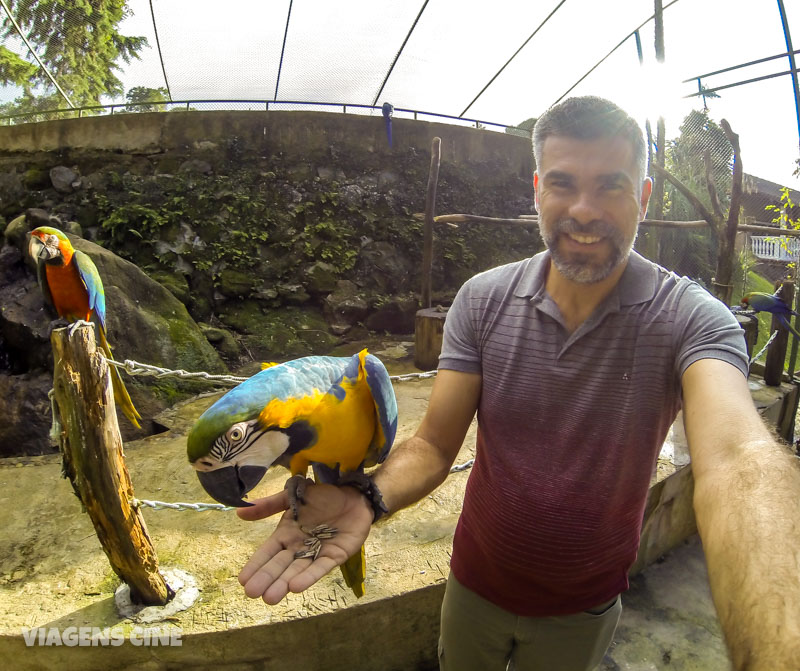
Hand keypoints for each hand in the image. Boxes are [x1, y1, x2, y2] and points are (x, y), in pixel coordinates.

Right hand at [237, 482, 372, 603]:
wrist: (354, 496)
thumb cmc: (323, 497)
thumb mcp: (293, 496)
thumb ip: (270, 504)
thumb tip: (240, 511)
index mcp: (286, 534)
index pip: (267, 552)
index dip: (256, 565)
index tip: (243, 580)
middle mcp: (298, 547)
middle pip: (280, 565)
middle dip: (267, 578)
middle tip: (253, 593)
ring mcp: (316, 554)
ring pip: (297, 571)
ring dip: (283, 583)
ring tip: (270, 598)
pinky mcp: (334, 557)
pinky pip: (320, 568)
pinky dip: (309, 577)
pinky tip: (296, 588)